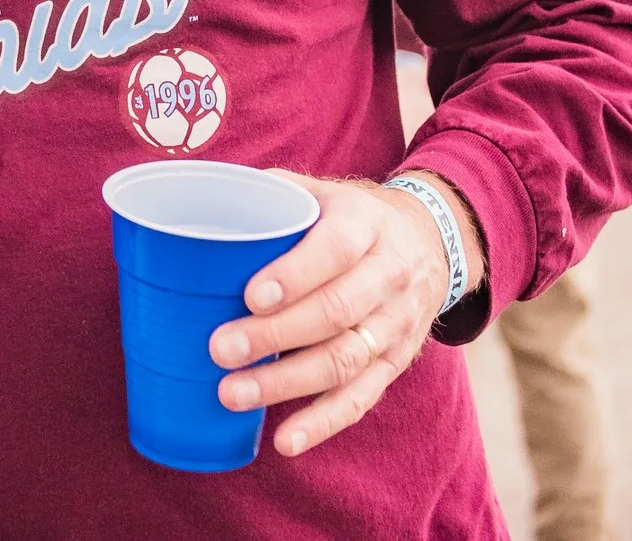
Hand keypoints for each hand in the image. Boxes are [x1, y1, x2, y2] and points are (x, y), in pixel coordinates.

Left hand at [208, 171, 482, 457]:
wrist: (429, 241)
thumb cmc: (351, 217)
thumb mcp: (323, 191)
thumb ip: (272, 194)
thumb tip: (202, 199)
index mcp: (367, 224)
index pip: (336, 249)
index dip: (295, 274)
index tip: (250, 295)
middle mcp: (389, 275)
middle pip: (337, 311)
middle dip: (275, 335)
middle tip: (220, 349)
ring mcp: (396, 324)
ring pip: (346, 359)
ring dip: (287, 383)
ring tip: (233, 393)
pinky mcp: (395, 363)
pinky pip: (362, 398)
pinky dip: (323, 422)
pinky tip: (285, 439)